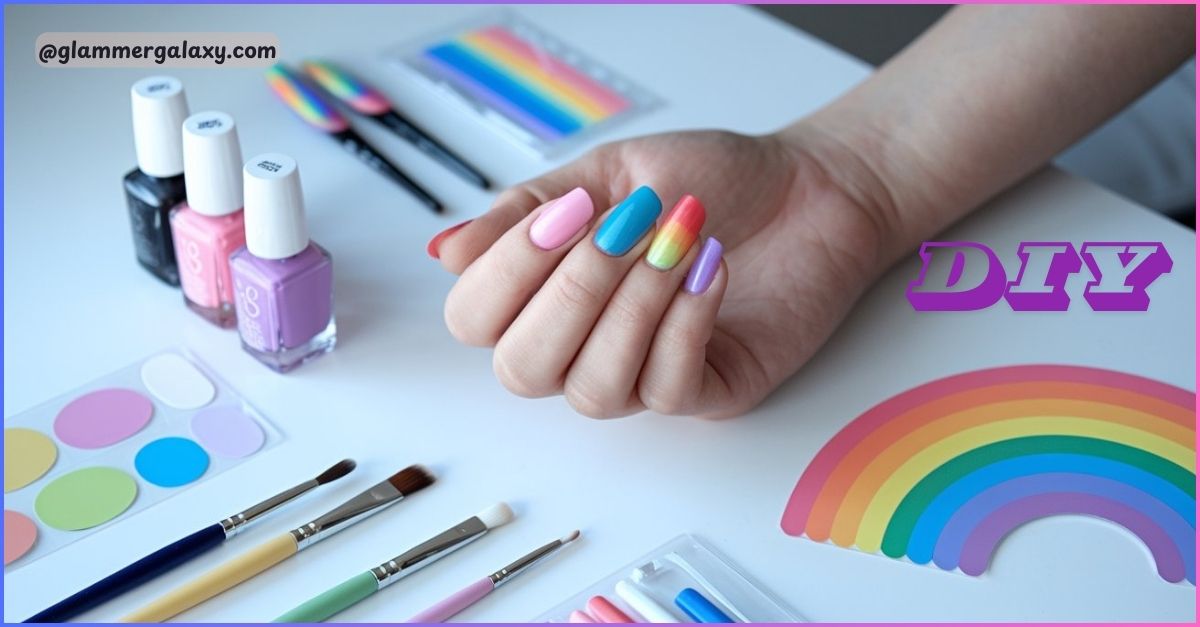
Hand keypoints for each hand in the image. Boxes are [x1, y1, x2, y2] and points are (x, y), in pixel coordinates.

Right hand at [431, 126, 894, 418]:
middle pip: (522, 371)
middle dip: (570, 294)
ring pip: (594, 391)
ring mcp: (642, 375)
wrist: (806, 186)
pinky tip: (710, 268)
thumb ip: (527, 211)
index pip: (475, 320)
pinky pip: (669, 390)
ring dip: (632, 309)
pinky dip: (685, 326)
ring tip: (676, 241)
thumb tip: (444, 251)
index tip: (564, 212)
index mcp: (544, 292)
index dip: (505, 273)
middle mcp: (582, 345)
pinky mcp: (705, 391)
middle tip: (621, 227)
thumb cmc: (705, 180)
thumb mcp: (607, 174)